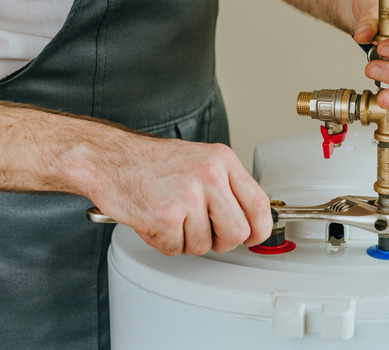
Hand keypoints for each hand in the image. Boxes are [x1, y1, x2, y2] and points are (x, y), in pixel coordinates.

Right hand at [87, 137, 271, 255]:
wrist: (109, 159)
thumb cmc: (153, 163)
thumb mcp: (201, 160)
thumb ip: (226, 186)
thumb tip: (248, 217)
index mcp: (223, 160)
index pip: (259, 203)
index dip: (260, 229)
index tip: (253, 237)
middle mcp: (209, 175)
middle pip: (238, 232)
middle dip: (222, 241)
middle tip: (204, 232)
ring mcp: (188, 196)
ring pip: (204, 245)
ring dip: (186, 240)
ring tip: (171, 218)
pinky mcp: (165, 216)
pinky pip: (176, 248)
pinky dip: (164, 242)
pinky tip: (155, 221)